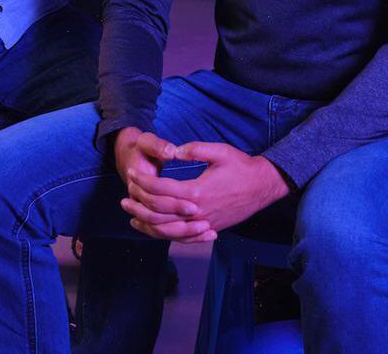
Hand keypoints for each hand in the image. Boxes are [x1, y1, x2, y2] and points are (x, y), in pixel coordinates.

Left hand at [124, 140, 289, 242]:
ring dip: (147, 224)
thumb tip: (172, 150)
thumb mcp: (219, 151)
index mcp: (197, 191)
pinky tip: (154, 230)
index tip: (132, 174)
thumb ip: (194, 150)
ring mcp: (203, 224)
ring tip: (131, 217)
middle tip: (123, 198)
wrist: (263, 186)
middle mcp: (197, 212)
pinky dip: (164, 235)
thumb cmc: (241, 166)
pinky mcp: (208, 229)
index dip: (144, 182)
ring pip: (168, 229)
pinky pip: (181, 237)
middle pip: (159, 212)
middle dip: (139, 205)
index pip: (161, 190)